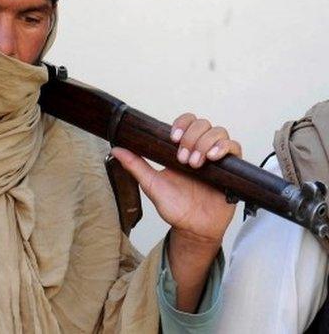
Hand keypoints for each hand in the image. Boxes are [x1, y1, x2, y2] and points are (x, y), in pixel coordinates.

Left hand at [112, 112, 241, 311]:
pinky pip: (235, 147)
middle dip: (191, 138)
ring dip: (205, 144)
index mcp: (181, 149)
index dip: (181, 123)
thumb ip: (136, 166)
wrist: (193, 228)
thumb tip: (116, 149)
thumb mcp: (151, 184)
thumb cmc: (174, 206)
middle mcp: (200, 150)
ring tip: (195, 164)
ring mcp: (217, 158)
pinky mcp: (232, 169)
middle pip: (202, 124)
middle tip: (182, 160)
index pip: (186, 122)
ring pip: (218, 132)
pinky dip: (224, 147)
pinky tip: (214, 158)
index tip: (172, 137)